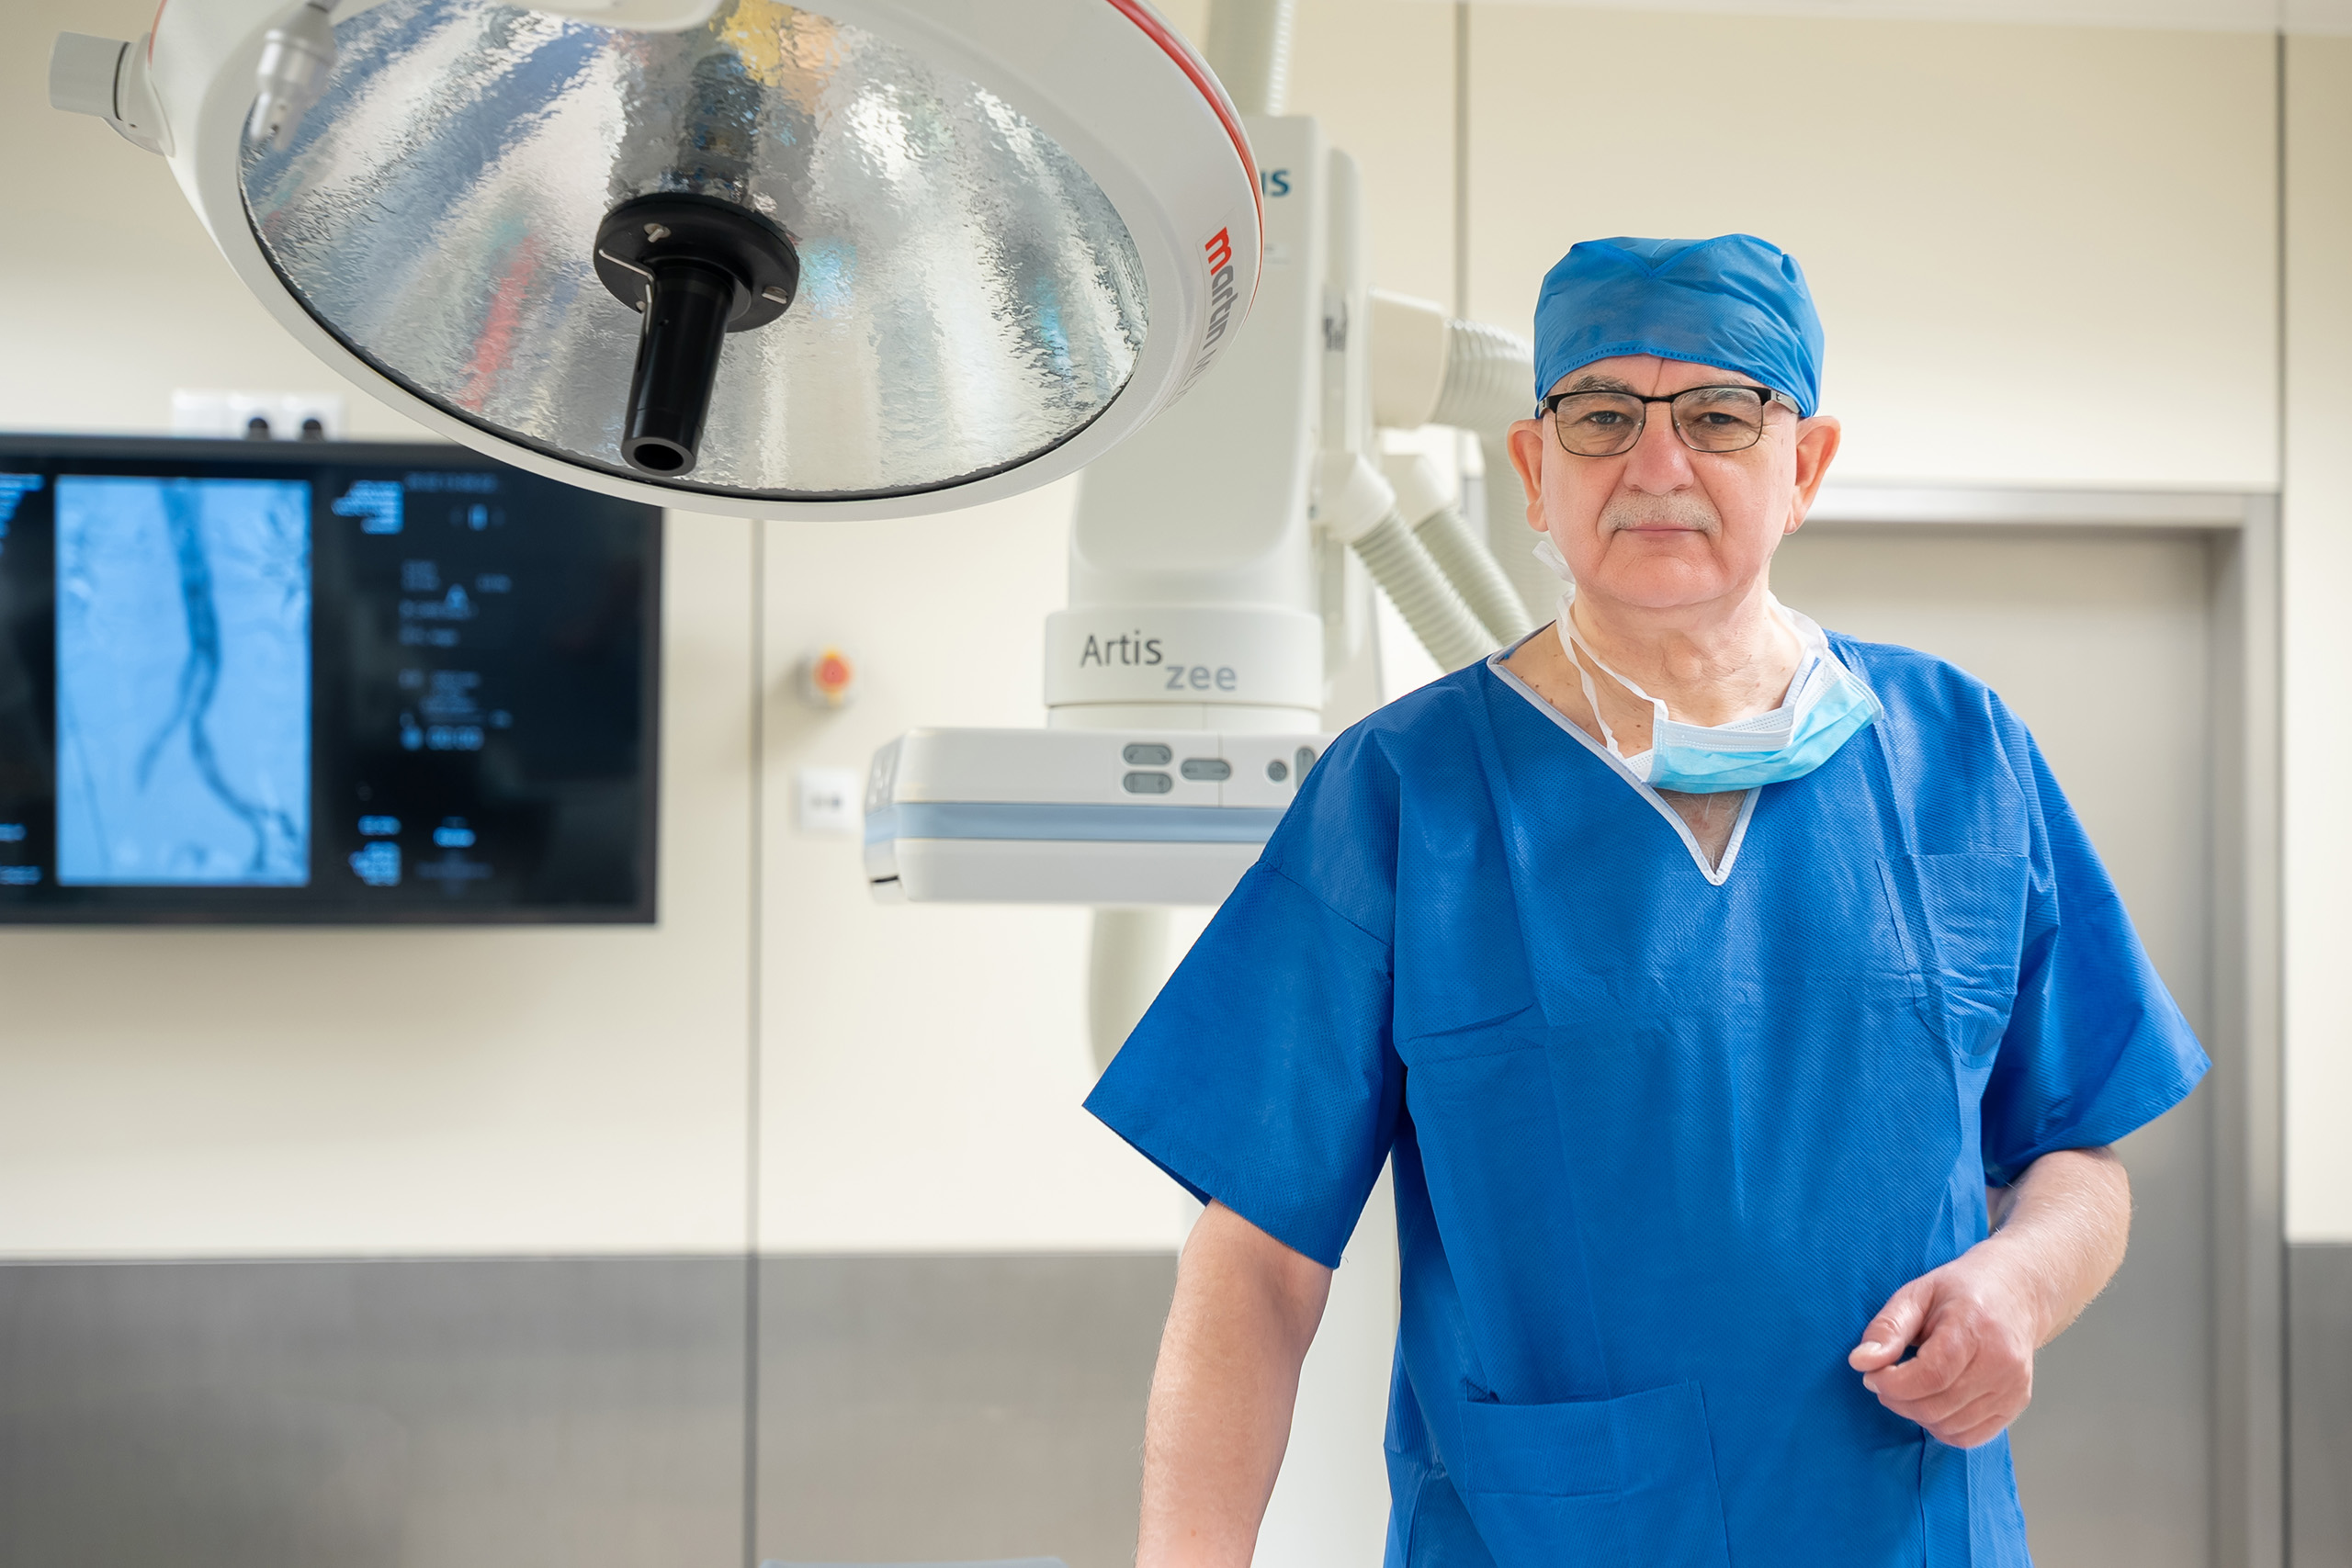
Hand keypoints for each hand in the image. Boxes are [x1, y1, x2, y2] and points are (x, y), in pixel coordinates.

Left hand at [1847, 1245, 2040, 1448]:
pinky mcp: (2015, 1405)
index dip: (1893, 1383)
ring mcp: (2012, 1388)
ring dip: (1917, 1414)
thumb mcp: (1917, 1294)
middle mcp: (2002, 1363)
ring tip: (1909, 1387)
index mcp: (1975, 1327)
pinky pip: (1969, 1437)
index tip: (1872, 1375)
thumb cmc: (1963, 1291)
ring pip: (1950, 1426)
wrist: (2015, 1295)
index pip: (1931, 1375)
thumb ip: (1888, 1328)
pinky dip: (1942, 1427)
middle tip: (1884, 1380)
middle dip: (1898, 1400)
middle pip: (1937, 1405)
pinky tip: (1933, 1401)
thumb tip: (1861, 1361)